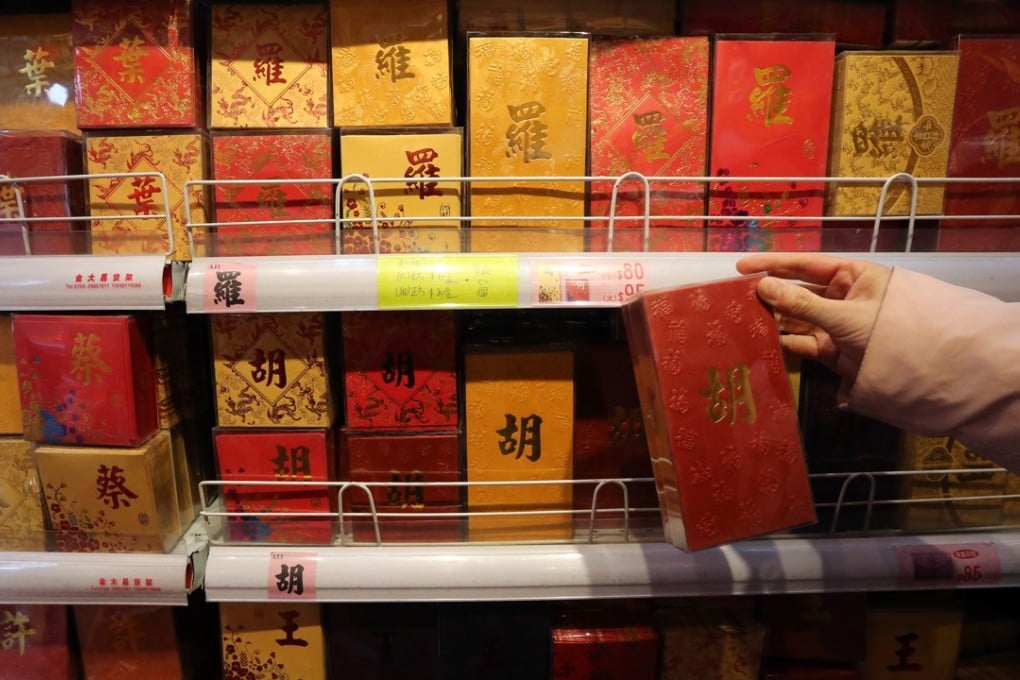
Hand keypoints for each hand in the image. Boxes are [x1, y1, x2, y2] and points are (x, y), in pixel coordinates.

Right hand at [736, 253, 891, 380]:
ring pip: (796, 318)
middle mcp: (840, 297)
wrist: (918, 373)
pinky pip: (801, 341)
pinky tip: (762, 339)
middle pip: (798, 291)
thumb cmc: (887, 329)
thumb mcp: (844, 315)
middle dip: (770, 293)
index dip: (774, 264)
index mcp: (851, 276)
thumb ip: (802, 303)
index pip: (806, 265)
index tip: (743, 266)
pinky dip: (783, 341)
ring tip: (743, 317)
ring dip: (773, 318)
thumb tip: (764, 286)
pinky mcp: (829, 349)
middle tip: (737, 295)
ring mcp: (833, 324)